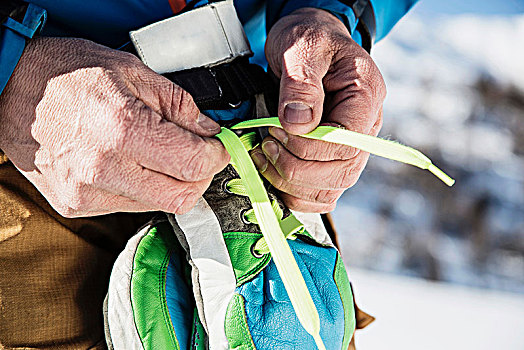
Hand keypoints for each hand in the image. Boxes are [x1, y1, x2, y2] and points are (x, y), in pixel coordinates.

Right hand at [0, 37, 228, 216]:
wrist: (9, 90)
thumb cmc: (64, 74)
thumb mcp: (132, 72)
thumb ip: (179, 105)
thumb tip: (208, 131)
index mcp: (123, 129)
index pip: (193, 164)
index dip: (217, 156)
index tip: (219, 147)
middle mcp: (104, 168)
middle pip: (181, 196)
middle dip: (200, 175)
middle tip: (199, 154)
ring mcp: (88, 193)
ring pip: (158, 205)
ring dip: (171, 182)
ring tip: (160, 153)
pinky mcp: (76, 206)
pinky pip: (130, 207)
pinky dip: (143, 188)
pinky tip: (132, 164)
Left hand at [255, 8, 385, 212]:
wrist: (308, 41)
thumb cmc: (310, 38)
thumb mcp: (303, 47)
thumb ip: (301, 85)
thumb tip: (298, 124)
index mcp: (365, 98)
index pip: (347, 143)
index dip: (309, 147)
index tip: (277, 132)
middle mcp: (364, 128)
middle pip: (341, 173)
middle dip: (296, 169)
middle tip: (266, 147)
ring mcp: (348, 146)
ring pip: (330, 190)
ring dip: (291, 185)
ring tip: (264, 158)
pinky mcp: (330, 157)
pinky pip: (319, 192)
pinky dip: (294, 192)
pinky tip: (272, 173)